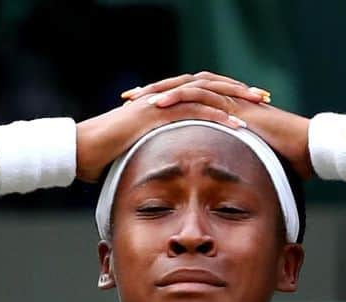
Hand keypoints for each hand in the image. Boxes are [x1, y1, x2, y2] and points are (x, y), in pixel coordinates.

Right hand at [76, 71, 268, 182]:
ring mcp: (159, 104)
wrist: (80, 151)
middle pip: (210, 87)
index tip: (251, 106)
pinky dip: (217, 117)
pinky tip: (237, 126)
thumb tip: (169, 171)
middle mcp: (164, 99)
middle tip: (265, 97)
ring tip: (258, 107)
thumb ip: (157, 153)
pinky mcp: (156, 114)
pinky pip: (192, 111)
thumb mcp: (138, 153)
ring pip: (206, 94)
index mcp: (163, 104)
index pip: (202, 94)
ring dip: (235, 100)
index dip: (227, 98)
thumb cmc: (104, 157)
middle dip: (239, 91)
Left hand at [120, 71, 313, 179]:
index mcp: (223, 111)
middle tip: (127, 100)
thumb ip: (230, 169)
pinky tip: (159, 104)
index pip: (186, 103)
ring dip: (159, 92)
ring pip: (187, 86)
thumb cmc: (284, 161)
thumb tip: (220, 192)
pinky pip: (202, 94)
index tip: (137, 117)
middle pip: (181, 89)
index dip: (161, 108)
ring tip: (137, 100)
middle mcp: (225, 100)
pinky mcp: (235, 103)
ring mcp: (230, 99)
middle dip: (152, 94)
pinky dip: (179, 97)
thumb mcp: (248, 164)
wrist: (306, 150)